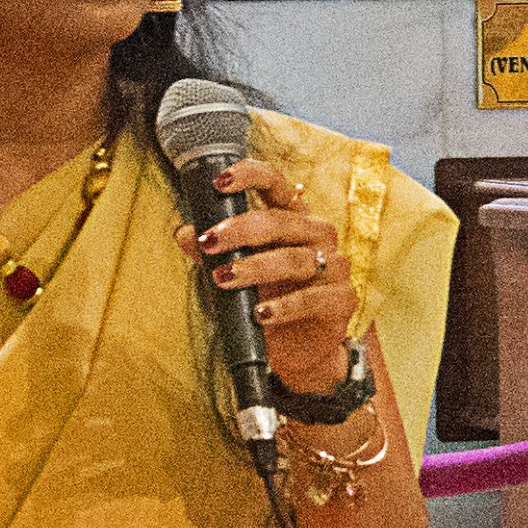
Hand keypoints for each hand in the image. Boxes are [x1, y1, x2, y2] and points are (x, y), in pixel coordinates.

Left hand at [185, 154, 360, 398]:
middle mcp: (319, 235)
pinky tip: (260, 315)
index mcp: (293, 219)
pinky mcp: (343, 299)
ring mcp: (336, 266)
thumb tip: (184, 232)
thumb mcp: (233, 275)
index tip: (219, 182)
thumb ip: (212, 253)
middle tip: (209, 243)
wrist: (296, 351)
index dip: (251, 175)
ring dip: (256, 268)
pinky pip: (314, 298)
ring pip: (296, 259)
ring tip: (223, 279)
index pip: (277, 184)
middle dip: (240, 230)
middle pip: (282, 222)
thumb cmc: (265, 301)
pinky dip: (284, 306)